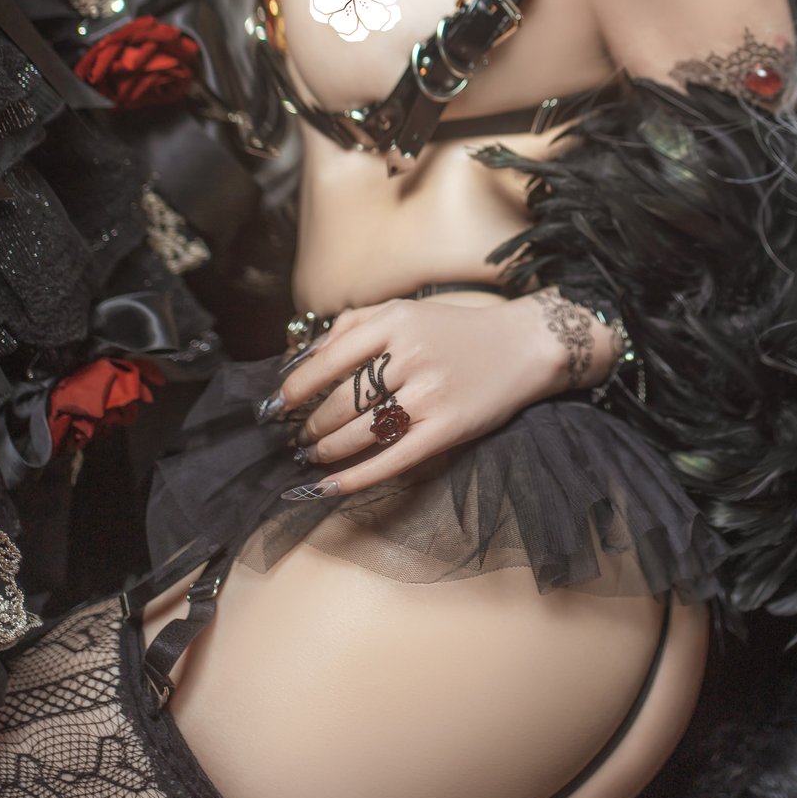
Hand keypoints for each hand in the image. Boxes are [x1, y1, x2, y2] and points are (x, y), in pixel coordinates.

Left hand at [269, 292, 605, 497]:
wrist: (522, 346)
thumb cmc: (455, 330)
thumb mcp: (403, 310)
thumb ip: (351, 326)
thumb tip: (300, 361)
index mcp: (394, 323)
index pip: (327, 362)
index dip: (294, 391)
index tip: (274, 408)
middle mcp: (410, 357)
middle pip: (341, 403)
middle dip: (309, 426)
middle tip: (294, 438)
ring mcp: (429, 395)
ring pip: (361, 433)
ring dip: (326, 451)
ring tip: (312, 456)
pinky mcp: (447, 428)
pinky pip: (392, 459)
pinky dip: (355, 477)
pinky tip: (329, 487)